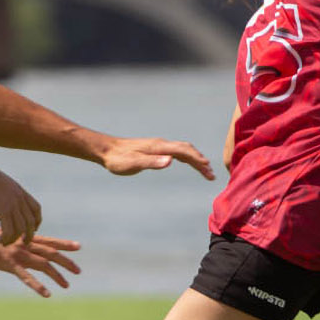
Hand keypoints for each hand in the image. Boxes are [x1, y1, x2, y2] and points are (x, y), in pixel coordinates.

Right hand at [0, 166, 40, 245]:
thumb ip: (6, 195)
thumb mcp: (2, 185)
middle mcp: (20, 199)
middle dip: (29, 235)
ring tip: (5, 243)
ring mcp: (13, 205)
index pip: (36, 209)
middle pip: (31, 222)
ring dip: (14, 239)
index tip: (33, 229)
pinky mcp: (4, 211)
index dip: (37, 221)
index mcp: (21, 192)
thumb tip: (1, 206)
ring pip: (21, 229)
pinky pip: (9, 231)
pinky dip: (5, 239)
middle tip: (24, 243)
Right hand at [0, 223, 81, 296]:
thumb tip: (16, 246)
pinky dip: (38, 286)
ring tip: (67, 285)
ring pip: (43, 265)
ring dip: (57, 275)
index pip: (48, 240)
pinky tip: (47, 294)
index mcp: (22, 238)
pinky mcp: (7, 263)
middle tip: (78, 271)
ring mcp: (17, 254)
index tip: (78, 246)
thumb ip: (12, 243)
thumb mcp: (1, 237)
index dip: (64, 244)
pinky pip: (26, 277)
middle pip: (51, 253)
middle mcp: (23, 244)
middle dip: (66, 262)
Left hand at [99, 136, 214, 180]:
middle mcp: (161, 144)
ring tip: (206, 171)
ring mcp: (159, 146)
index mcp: (159, 147)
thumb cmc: (118, 159)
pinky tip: (189, 163)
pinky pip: (176, 151)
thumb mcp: (134, 164)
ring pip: (183, 150)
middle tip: (211, 175)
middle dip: (200, 161)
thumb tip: (171, 161)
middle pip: (187, 150)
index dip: (197, 160)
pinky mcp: (155, 149)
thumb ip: (152, 162)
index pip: (184, 151)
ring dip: (195, 160)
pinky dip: (187, 157)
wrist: (107, 150)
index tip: (208, 170)